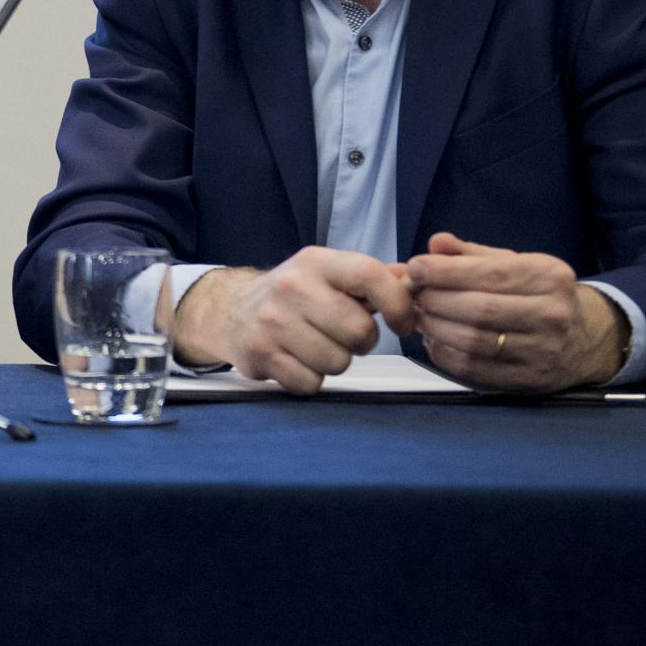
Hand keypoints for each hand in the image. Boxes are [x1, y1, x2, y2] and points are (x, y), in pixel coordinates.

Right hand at [174, 246, 414, 393]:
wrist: (231, 309)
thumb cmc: (293, 294)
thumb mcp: (327, 273)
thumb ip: (371, 277)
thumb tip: (414, 278)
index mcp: (316, 262)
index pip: (370, 275)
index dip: (397, 304)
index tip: (402, 323)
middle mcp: (292, 286)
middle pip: (358, 332)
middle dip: (360, 342)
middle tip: (342, 335)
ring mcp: (273, 321)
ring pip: (337, 362)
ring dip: (334, 361)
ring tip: (316, 346)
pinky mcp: (260, 353)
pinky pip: (311, 383)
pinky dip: (310, 379)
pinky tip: (296, 360)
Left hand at [405, 232, 626, 391]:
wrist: (585, 340)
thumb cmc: (539, 295)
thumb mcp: (517, 264)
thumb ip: (473, 254)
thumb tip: (436, 243)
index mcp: (550, 277)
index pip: (489, 274)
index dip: (444, 272)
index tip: (415, 267)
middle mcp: (552, 314)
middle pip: (478, 309)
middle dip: (435, 300)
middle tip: (414, 295)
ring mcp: (543, 351)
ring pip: (474, 341)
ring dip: (436, 328)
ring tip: (421, 317)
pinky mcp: (530, 380)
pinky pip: (475, 369)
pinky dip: (445, 355)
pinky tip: (434, 341)